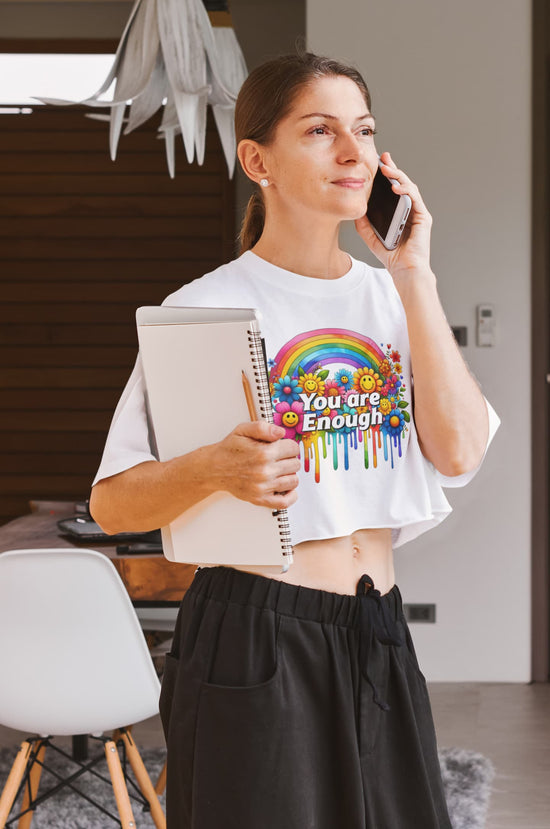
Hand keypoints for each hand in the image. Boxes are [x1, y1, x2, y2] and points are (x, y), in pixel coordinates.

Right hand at [212, 420, 300, 508]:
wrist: (213, 469)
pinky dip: (291, 496)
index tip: (283, 446)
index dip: (289, 445)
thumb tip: (280, 432)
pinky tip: (286, 487)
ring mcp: (263, 487)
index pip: (293, 448)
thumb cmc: (229, 450)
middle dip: (289, 458)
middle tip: (278, 457)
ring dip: (289, 474)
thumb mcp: (243, 430)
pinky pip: (284, 502)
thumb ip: (263, 428)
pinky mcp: (260, 499)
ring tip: (279, 470)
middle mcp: (265, 471)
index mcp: (263, 453)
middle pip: (295, 464)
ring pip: (293, 480)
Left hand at [355, 151, 432, 283]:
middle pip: (402, 184)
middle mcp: (410, 210)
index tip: (377, 164)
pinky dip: (406, 190)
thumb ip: (364, 226)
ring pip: (409, 187)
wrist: (405, 271)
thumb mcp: (371, 238)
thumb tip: (355, 211)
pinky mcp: (423, 217)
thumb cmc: (392, 256)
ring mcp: (418, 212)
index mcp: (399, 212)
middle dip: (393, 169)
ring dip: (399, 176)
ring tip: (387, 170)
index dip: (387, 176)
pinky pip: (415, 198)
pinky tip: (396, 187)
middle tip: (383, 158)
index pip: (393, 189)